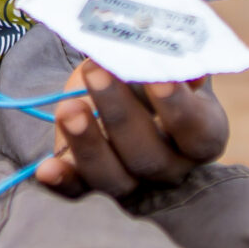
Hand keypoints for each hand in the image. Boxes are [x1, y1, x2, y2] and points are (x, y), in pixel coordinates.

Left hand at [34, 61, 229, 197]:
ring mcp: (132, 181)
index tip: (159, 77)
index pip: (198, 131)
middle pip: (150, 156)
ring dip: (88, 143)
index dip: (179, 108)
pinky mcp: (91, 183)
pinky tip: (46, 169)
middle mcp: (170, 165)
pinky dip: (62, 181)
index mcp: (202, 133)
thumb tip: (183, 65)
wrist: (115, 81)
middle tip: (98, 73)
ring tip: (69, 109)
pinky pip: (78, 191)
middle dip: (121, 114)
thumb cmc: (149, 66)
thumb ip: (173, 59)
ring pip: (114, 178)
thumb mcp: (165, 56)